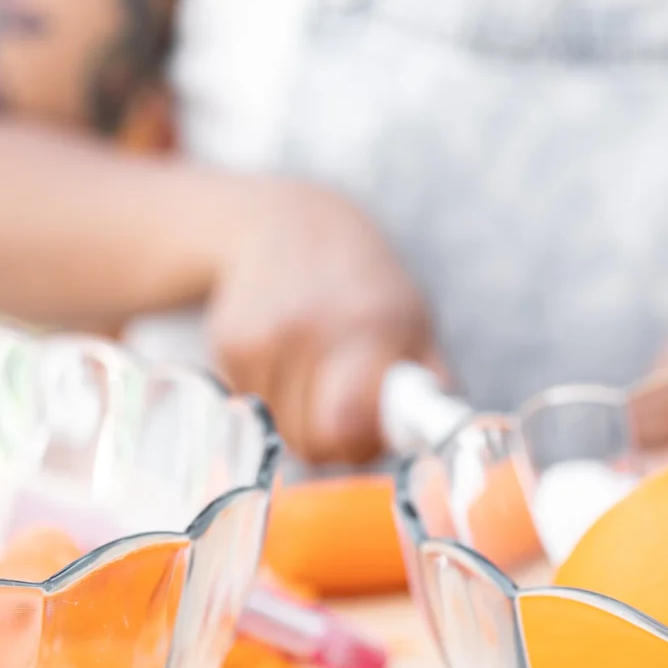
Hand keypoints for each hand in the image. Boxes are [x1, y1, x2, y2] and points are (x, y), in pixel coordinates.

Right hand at [204, 178, 434, 465]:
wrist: (289, 222)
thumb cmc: (361, 281)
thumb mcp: (413, 320)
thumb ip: (428, 382)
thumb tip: (437, 435)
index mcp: (371, 324)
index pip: (346, 428)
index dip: (358, 444)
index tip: (366, 428)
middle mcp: (314, 326)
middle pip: (309, 442)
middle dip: (327, 437)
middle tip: (338, 402)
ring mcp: (267, 333)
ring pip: (278, 429)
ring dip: (294, 414)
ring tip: (310, 369)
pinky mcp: (230, 339)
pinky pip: (251, 403)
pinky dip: (267, 391)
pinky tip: (281, 352)